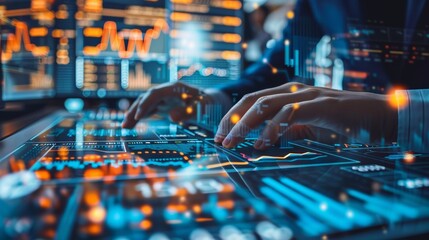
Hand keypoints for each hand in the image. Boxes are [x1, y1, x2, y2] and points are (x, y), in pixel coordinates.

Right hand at [122, 82, 208, 127]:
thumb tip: (171, 117)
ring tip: (124, 127)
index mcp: (174, 88)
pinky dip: (140, 117)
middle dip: (134, 110)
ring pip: (144, 104)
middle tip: (125, 125)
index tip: (138, 117)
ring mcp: (163, 97)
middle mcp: (166, 90)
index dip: (145, 104)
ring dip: (134, 114)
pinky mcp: (162, 104)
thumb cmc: (206, 104)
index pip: (154, 93)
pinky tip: (132, 126)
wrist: (209, 101)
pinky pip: (148, 110)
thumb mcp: (200, 108)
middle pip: (145, 98)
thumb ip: (187, 112)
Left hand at [214, 82, 397, 148]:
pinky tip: (263, 143)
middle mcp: (294, 90)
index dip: (233, 116)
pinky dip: (273, 128)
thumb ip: (288, 130)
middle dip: (232, 119)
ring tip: (233, 142)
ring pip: (266, 105)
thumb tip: (266, 141)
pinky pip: (290, 113)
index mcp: (288, 94)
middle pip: (252, 100)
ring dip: (245, 124)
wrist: (378, 115)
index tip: (220, 135)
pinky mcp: (321, 104)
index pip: (252, 101)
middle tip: (219, 140)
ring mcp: (307, 95)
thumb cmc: (342, 122)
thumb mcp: (308, 127)